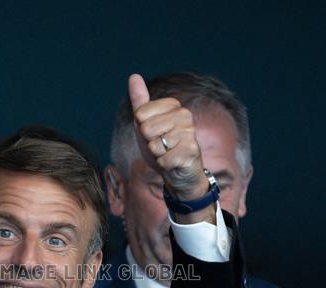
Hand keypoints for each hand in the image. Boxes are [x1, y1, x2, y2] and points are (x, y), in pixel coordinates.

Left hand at [128, 74, 210, 203]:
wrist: (179, 172)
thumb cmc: (162, 146)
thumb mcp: (146, 122)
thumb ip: (140, 101)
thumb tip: (134, 76)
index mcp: (173, 105)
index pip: (140, 113)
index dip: (142, 128)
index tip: (154, 134)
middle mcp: (185, 115)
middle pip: (146, 128)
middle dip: (149, 142)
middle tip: (161, 146)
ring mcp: (190, 133)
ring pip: (155, 144)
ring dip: (157, 154)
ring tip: (168, 153)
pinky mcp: (192, 151)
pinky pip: (163, 159)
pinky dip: (164, 164)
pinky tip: (173, 162)